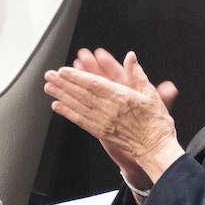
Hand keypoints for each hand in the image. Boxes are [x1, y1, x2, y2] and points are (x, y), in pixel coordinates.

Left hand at [45, 50, 182, 184]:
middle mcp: (109, 109)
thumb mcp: (150, 93)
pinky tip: (57, 106)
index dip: (76, 76)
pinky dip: (67, 113)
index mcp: (121, 97)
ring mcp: (103, 122)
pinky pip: (80, 121)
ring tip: (49, 87)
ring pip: (78, 106)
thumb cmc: (156, 121)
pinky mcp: (101, 132)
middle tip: (49, 75)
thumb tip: (130, 57)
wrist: (155, 147)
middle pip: (81, 94)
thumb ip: (138, 74)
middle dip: (64, 83)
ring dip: (62, 96)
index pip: (94, 84)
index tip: (64, 70)